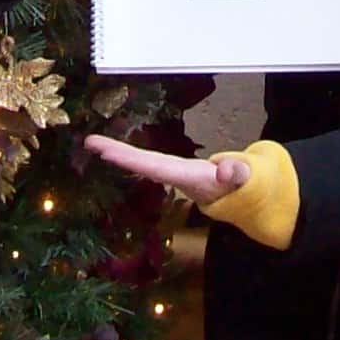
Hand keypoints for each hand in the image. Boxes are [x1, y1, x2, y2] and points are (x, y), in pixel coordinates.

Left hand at [84, 133, 247, 203]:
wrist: (250, 196)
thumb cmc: (247, 185)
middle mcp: (177, 177)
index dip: (131, 159)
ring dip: (120, 154)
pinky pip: (149, 161)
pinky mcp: (177, 170)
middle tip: (89, 142)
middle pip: (143, 164)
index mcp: (189, 178)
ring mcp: (175, 174)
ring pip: (143, 163)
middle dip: (117, 154)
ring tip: (95, 144)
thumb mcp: (246, 179)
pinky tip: (115, 152)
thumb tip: (224, 170)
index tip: (107, 153)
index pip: (155, 167)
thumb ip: (237, 173)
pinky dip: (131, 156)